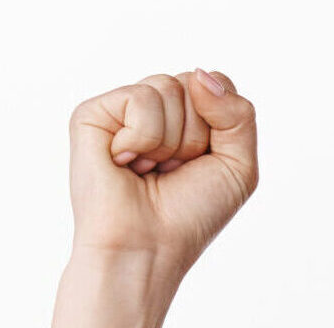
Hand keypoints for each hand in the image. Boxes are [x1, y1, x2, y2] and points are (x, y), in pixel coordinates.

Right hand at [66, 70, 257, 285]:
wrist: (150, 247)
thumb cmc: (190, 215)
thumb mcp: (239, 167)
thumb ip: (239, 115)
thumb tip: (200, 75)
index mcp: (186, 119)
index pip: (217, 85)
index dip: (220, 126)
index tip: (202, 164)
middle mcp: (153, 110)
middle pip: (194, 84)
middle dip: (195, 136)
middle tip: (173, 171)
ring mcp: (122, 109)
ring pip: (169, 87)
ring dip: (171, 142)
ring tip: (149, 169)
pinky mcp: (93, 113)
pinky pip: (141, 99)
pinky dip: (144, 139)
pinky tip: (126, 162)